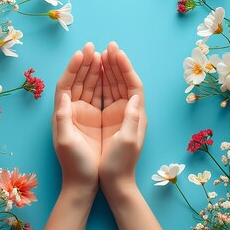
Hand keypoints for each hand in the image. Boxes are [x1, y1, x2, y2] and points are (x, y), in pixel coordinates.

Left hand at [52, 43, 101, 194]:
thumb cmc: (75, 164)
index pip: (66, 84)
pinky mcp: (97, 119)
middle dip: (85, 63)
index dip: (73, 68)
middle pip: (78, 81)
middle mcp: (72, 110)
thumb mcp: (66, 141)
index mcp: (63, 113)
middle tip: (93, 46)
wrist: (85, 183)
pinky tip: (109, 71)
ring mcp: (85, 114)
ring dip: (95, 69)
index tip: (81, 53)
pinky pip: (99, 95)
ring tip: (102, 53)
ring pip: (89, 85)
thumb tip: (63, 95)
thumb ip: (63, 118)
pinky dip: (104, 82)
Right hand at [99, 42, 146, 193]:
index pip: (133, 85)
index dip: (125, 67)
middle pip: (123, 81)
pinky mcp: (107, 119)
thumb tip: (135, 97)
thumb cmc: (120, 165)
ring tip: (100, 53)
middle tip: (108, 46)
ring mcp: (117, 115)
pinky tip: (94, 72)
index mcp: (135, 116)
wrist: (113, 183)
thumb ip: (132, 119)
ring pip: (114, 86)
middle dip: (116, 63)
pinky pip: (104, 95)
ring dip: (108, 69)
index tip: (117, 52)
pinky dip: (100, 82)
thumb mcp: (128, 142)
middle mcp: (129, 112)